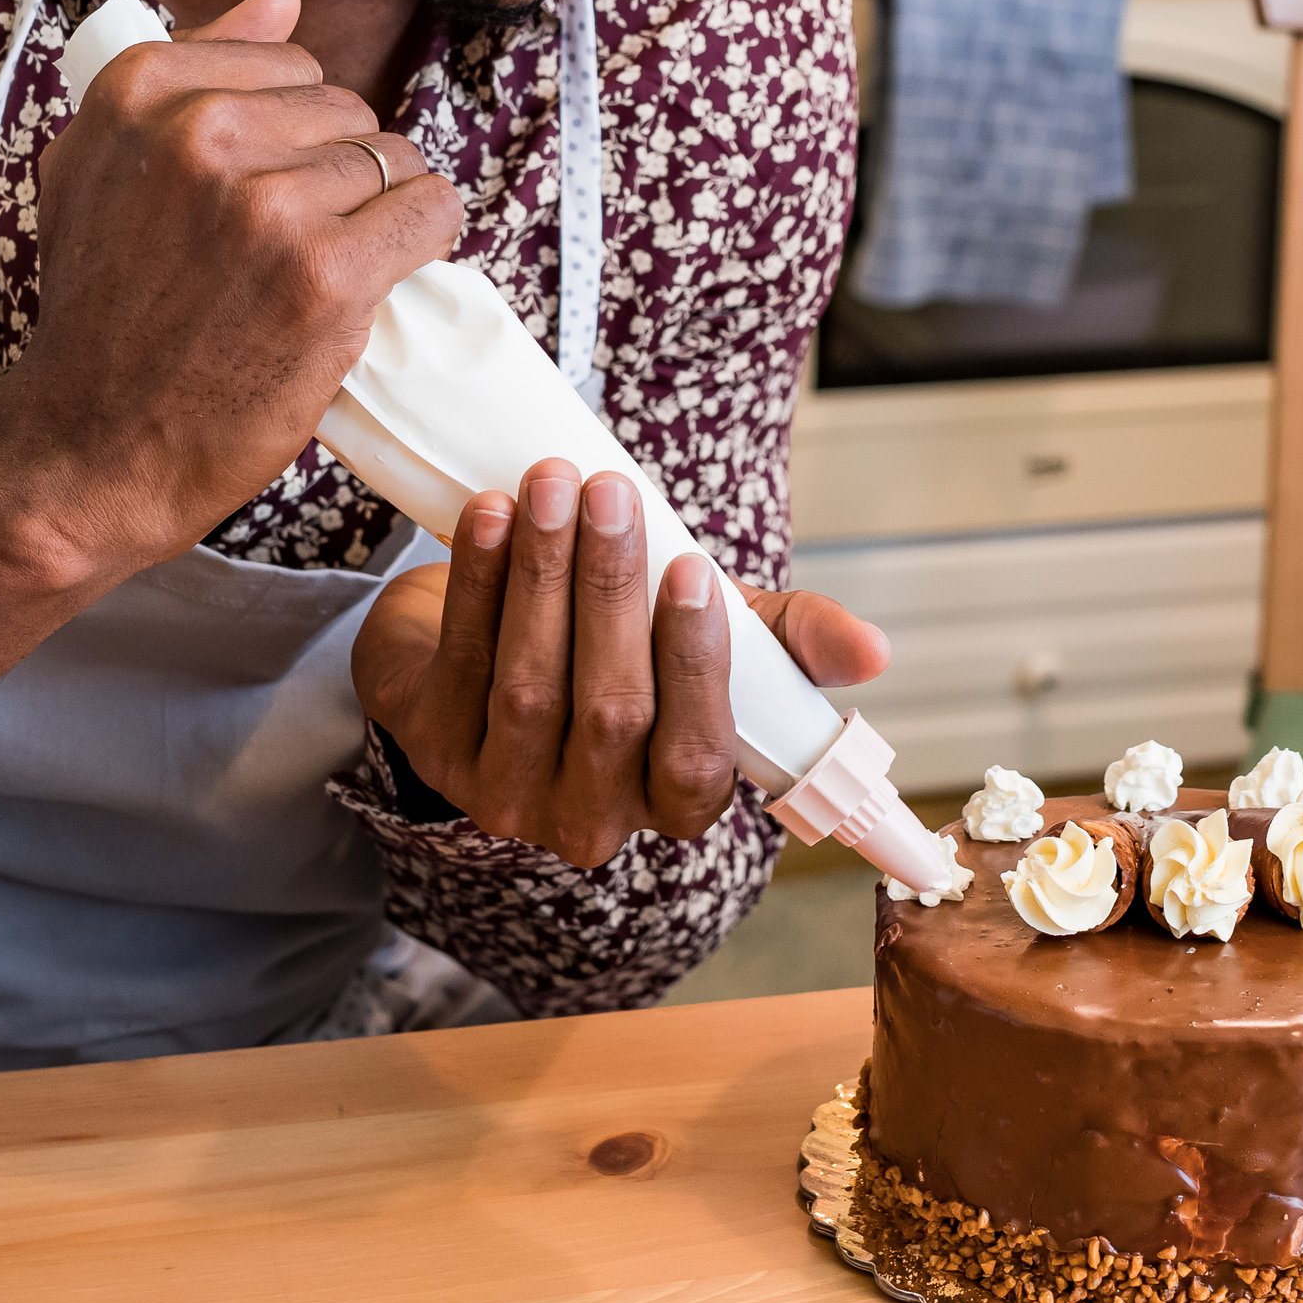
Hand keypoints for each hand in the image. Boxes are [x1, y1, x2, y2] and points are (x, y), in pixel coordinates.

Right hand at [0, 0, 468, 730]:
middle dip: (338, 172)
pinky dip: (426, 241)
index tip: (258, 192)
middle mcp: (201, 133)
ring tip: (325, 271)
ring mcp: (267, 202)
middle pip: (348, 110)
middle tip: (287, 247)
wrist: (93, 445)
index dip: (292, 130)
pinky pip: (431, 212)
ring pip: (394, 161)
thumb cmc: (101, 311)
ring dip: (381, 214)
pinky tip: (383, 276)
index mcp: (141, 89)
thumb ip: (186, 67)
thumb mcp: (98, 164)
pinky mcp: (326, 273)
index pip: (290, 61)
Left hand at [352, 458, 892, 867]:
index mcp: (671, 800)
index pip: (694, 761)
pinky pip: (459, 662)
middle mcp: (588, 816)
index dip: (693, 667)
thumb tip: (872, 651)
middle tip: (609, 495)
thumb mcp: (713, 634)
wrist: (491, 635)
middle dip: (610, 593)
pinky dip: (477, 581)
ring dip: (542, 575)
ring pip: (529, 686)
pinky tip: (491, 514)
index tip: (691, 570)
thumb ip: (791, 641)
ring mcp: (503, 790)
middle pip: (608, 712)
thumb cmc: (623, 640)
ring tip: (553, 485)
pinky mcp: (430, 745)